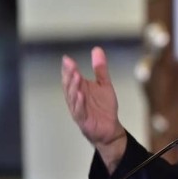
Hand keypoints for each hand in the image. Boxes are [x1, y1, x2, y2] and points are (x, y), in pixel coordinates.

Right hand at [61, 47, 126, 171]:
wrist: (110, 128)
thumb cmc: (104, 108)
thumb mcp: (104, 84)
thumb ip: (100, 69)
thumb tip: (97, 49)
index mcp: (80, 90)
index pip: (71, 78)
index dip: (68, 69)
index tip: (66, 59)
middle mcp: (76, 99)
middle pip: (69, 86)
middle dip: (69, 76)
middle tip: (70, 65)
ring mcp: (78, 110)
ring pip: (72, 98)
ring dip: (73, 87)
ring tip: (76, 76)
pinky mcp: (84, 120)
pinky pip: (79, 111)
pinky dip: (79, 103)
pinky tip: (80, 95)